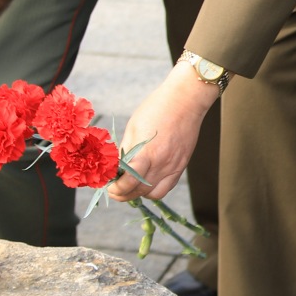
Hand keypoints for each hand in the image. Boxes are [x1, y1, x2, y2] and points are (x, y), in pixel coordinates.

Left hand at [109, 61, 219, 200]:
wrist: (186, 100)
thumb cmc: (156, 108)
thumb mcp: (133, 127)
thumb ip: (126, 150)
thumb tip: (116, 167)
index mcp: (148, 153)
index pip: (129, 182)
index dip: (116, 189)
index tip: (109, 186)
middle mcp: (163, 164)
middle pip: (139, 191)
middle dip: (124, 194)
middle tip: (114, 189)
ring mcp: (174, 167)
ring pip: (154, 194)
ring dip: (139, 194)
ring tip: (130, 186)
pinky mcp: (182, 165)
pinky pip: (166, 187)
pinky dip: (154, 189)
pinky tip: (146, 180)